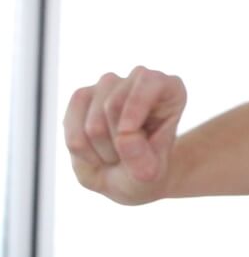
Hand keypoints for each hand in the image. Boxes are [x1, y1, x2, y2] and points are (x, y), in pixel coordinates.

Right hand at [63, 67, 185, 204]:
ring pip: (93, 122)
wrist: (125, 176)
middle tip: (129, 157)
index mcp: (170, 89)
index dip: (135, 105)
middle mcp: (138, 80)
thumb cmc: (145, 169)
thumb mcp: (150, 173)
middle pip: (114, 105)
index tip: (128, 132)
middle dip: (117, 142)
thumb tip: (125, 134)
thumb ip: (142, 158)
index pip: (149, 81)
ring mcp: (108, 85)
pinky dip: (81, 150)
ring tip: (115, 154)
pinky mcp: (82, 96)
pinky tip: (95, 151)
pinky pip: (71, 127)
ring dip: (101, 150)